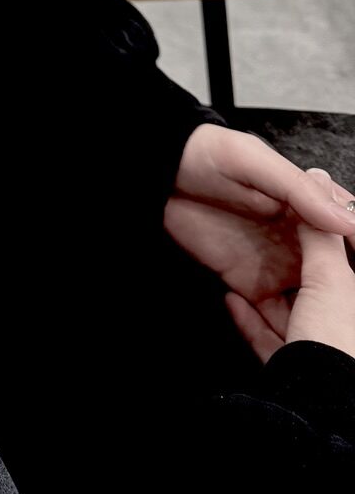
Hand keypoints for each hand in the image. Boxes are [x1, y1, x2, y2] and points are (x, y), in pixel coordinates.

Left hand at [163, 125, 354, 354]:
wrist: (158, 175)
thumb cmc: (206, 155)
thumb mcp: (254, 161)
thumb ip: (298, 190)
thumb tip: (346, 219)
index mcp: (306, 207)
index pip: (345, 230)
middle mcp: (298, 240)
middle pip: (335, 274)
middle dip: (346, 295)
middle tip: (350, 318)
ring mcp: (276, 265)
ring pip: (312, 301)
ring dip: (323, 319)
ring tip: (332, 338)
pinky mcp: (250, 284)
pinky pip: (274, 316)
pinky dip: (285, 331)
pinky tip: (292, 338)